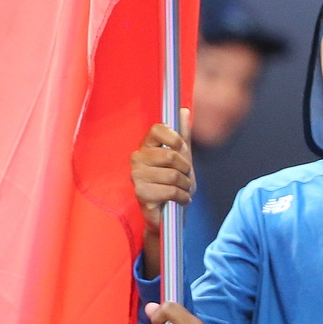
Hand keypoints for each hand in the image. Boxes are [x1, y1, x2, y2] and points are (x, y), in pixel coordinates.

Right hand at [131, 110, 194, 272]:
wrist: (168, 211)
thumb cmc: (172, 182)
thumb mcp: (181, 157)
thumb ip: (182, 135)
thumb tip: (184, 111)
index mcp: (147, 146)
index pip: (157, 129)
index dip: (174, 138)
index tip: (182, 149)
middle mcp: (137, 158)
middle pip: (170, 155)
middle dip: (185, 169)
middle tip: (184, 177)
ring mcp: (137, 176)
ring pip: (173, 175)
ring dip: (185, 186)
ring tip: (182, 190)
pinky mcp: (140, 193)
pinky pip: (170, 191)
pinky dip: (181, 197)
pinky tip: (179, 199)